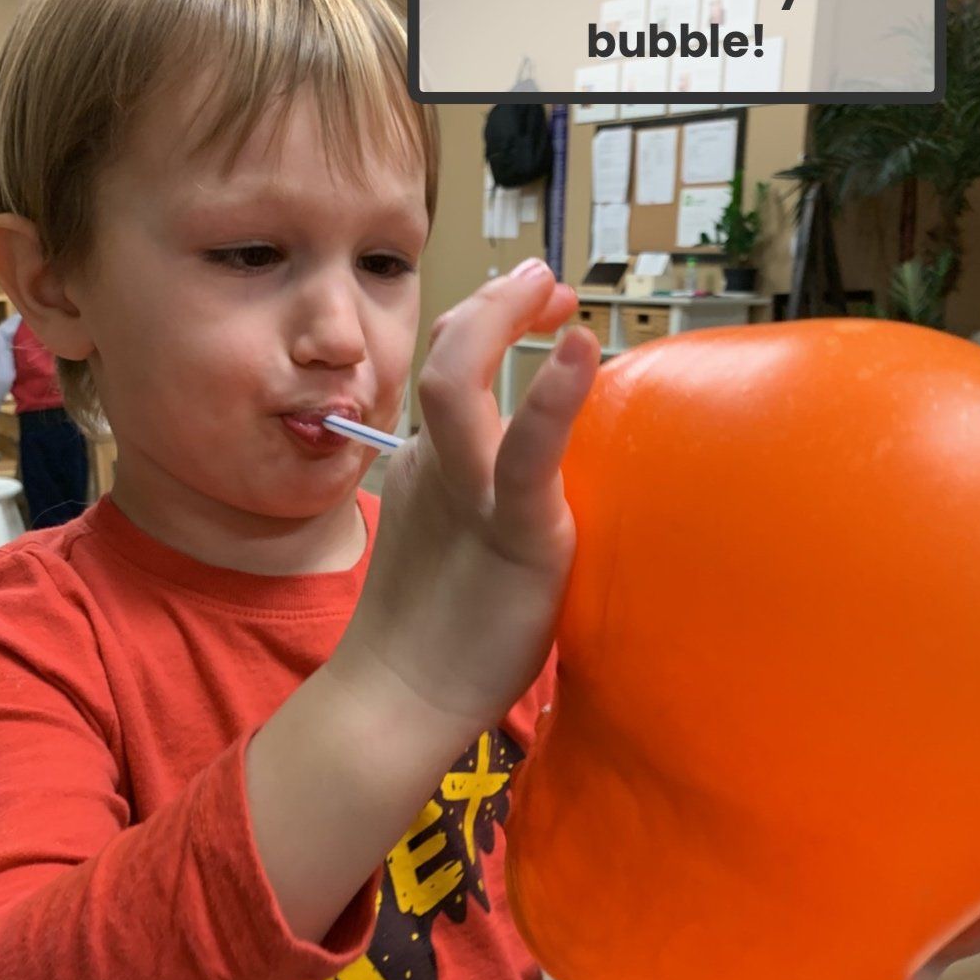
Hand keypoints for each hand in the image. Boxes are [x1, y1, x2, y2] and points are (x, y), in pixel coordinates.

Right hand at [329, 260, 599, 740]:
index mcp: (428, 465)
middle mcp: (437, 465)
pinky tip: (576, 348)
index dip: (487, 321)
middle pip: (448, 356)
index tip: (540, 305)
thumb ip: (488, 498)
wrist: (402, 700)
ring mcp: (468, 495)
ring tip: (546, 284)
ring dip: (497, 319)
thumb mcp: (458, 543)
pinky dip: (551, 399)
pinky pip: (526, 454)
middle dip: (493, 303)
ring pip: (457, 383)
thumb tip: (543, 479)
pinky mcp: (512, 532)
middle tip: (545, 279)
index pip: (450, 369)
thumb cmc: (440, 635)